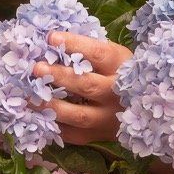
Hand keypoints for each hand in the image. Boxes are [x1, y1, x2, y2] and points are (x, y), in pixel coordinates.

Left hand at [32, 31, 132, 145]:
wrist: (144, 110)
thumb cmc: (121, 76)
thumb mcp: (114, 59)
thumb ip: (89, 52)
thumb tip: (53, 41)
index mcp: (122, 68)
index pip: (99, 53)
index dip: (75, 44)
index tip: (52, 38)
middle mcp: (117, 94)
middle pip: (87, 86)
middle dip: (60, 76)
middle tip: (37, 68)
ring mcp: (108, 118)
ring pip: (78, 115)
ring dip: (51, 106)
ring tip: (29, 98)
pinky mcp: (97, 135)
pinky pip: (72, 134)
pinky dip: (53, 126)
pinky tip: (36, 117)